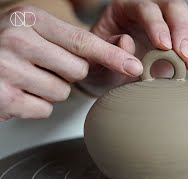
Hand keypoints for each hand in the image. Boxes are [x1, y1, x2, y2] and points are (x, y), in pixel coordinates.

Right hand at [0, 6, 142, 119]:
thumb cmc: (11, 44)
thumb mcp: (40, 29)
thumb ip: (80, 39)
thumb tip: (126, 45)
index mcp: (31, 19)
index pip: (83, 41)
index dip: (112, 56)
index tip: (133, 66)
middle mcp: (17, 39)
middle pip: (77, 71)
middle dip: (69, 73)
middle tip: (46, 65)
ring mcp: (6, 68)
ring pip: (62, 92)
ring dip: (51, 89)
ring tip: (29, 76)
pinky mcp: (1, 97)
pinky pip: (44, 109)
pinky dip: (37, 104)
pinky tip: (20, 90)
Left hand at [78, 0, 187, 95]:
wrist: (111, 76)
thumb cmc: (102, 64)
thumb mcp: (97, 59)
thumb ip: (109, 50)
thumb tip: (128, 43)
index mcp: (126, 9)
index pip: (146, 8)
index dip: (157, 25)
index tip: (165, 47)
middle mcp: (151, 12)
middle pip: (175, 8)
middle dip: (184, 31)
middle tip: (185, 56)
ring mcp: (169, 24)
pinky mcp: (181, 39)